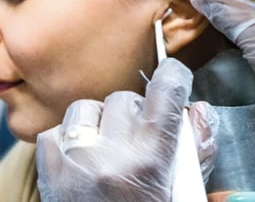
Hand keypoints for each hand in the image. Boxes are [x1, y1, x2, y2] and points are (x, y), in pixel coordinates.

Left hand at [36, 58, 218, 201]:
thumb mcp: (183, 189)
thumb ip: (198, 146)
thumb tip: (197, 107)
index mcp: (150, 162)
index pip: (164, 95)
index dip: (173, 76)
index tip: (173, 74)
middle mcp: (109, 158)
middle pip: (124, 99)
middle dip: (135, 114)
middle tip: (136, 139)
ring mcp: (74, 162)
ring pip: (88, 108)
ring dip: (101, 122)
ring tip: (107, 149)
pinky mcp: (48, 168)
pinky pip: (58, 129)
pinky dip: (72, 137)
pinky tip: (83, 158)